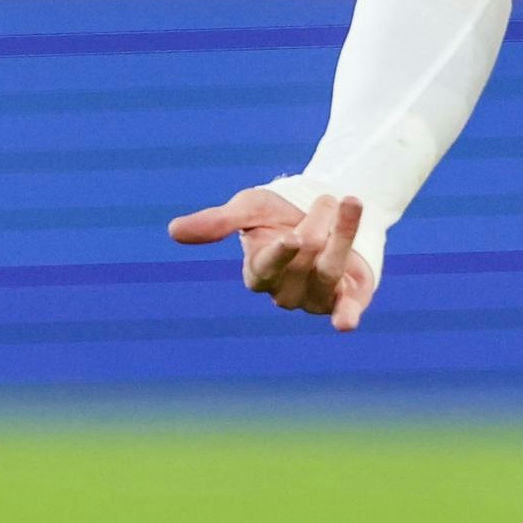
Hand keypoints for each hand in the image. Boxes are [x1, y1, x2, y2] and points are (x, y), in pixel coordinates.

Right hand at [166, 187, 377, 330]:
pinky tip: (345, 324)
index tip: (292, 236)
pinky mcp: (348, 298)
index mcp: (258, 272)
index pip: (264, 269)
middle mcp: (285, 291)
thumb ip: (217, 221)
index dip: (279, 255)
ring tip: (349, 201)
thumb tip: (173, 231)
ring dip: (342, 238)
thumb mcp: (249, 208)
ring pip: (328, 273)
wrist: (328, 206)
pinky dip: (345, 317)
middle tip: (325, 198)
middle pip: (302, 264)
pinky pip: (346, 310)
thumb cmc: (279, 210)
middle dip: (316, 226)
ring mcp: (317, 297)